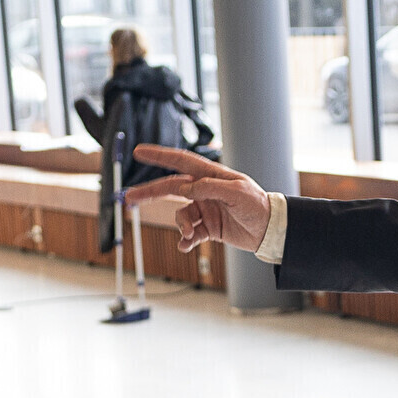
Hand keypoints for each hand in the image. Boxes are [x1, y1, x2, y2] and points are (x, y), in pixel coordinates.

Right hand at [124, 142, 271, 253]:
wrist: (270, 230)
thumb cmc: (257, 205)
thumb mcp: (236, 193)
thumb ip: (209, 188)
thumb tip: (185, 189)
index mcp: (210, 175)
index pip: (180, 162)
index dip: (159, 156)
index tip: (139, 152)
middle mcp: (204, 190)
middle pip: (170, 188)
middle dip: (149, 193)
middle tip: (128, 198)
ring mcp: (205, 209)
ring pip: (180, 216)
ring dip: (180, 226)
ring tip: (188, 235)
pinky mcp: (208, 227)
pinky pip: (189, 233)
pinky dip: (185, 240)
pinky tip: (186, 245)